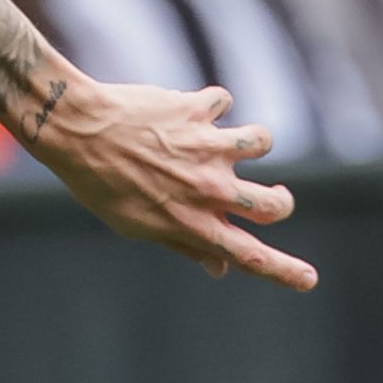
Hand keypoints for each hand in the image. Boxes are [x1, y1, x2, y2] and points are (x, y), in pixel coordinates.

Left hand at [27, 79, 315, 289]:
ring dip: (254, 141)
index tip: (310, 280)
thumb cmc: (98, 181)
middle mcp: (206, 188)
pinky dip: (213, 104)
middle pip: (275, 204)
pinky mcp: (197, 111)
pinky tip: (190, 108)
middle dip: (281, 200)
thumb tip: (220, 267)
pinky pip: (224, 102)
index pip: (247, 256)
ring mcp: (205, 148)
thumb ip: (182, 243)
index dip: (284, 271)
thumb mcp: (134, 223)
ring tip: (230, 142)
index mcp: (190, 222)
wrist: (72, 128)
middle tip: (270, 194)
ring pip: (264, 141)